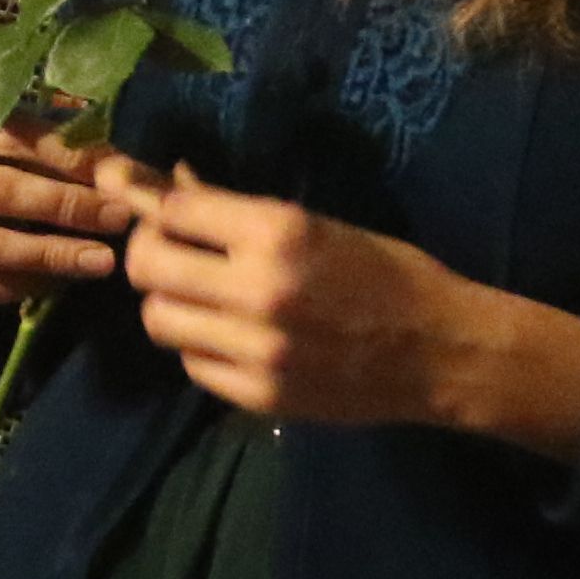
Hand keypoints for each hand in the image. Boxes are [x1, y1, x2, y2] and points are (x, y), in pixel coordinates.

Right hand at [0, 126, 139, 309]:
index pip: (10, 138)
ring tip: (98, 261)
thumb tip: (119, 170)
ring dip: (49, 256)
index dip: (67, 157)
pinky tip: (57, 282)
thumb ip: (49, 146)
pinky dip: (21, 288)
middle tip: (116, 220)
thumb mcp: (1, 141)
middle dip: (64, 207)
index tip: (118, 177)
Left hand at [118, 163, 579, 455]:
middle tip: (168, 252)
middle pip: (146, 267)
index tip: (136, 195)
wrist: (443, 350)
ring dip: (169, 303)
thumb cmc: (385, 273)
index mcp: (280, 232)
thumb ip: (237, 212)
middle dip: (147, 253)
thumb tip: (171, 183)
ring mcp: (256, 349)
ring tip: (199, 297)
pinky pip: (192, 364)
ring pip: (158, 320)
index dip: (146, 200)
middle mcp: (260, 289)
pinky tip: (230, 337)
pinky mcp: (259, 395)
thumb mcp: (316, 224)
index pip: (172, 210)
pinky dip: (200, 347)